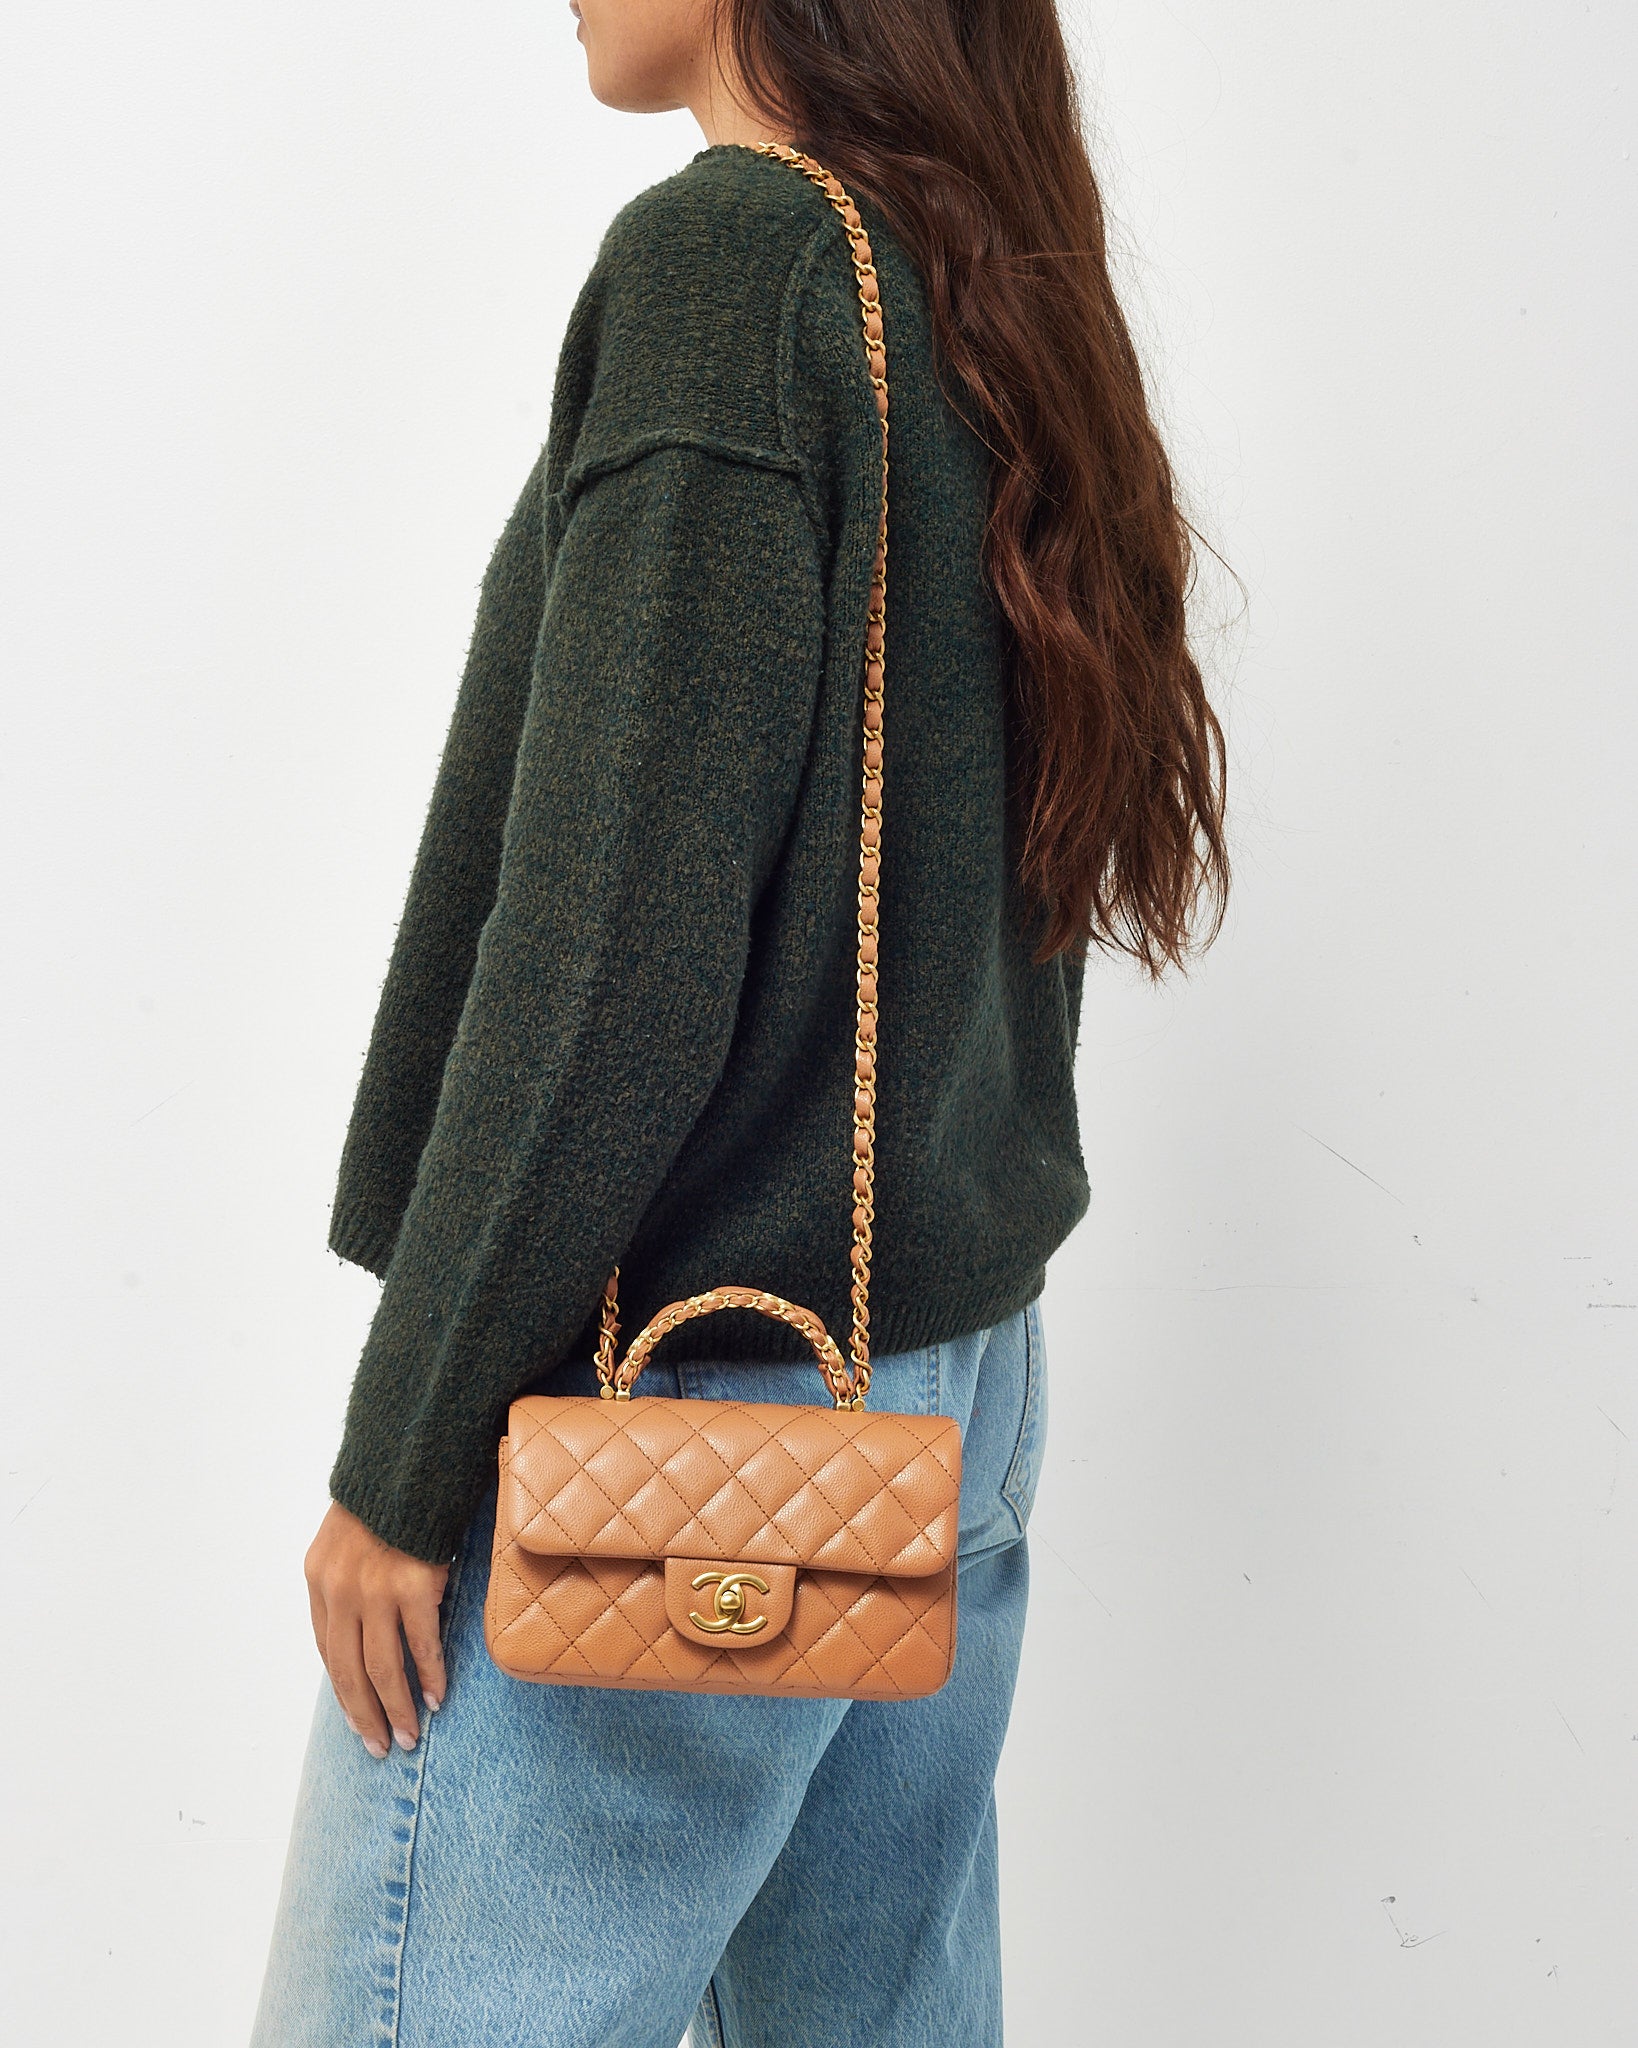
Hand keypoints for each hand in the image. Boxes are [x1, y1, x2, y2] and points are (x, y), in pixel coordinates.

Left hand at [304, 1500, 449, 1757]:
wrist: (409, 1462)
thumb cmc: (385, 1501)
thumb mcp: (345, 1539)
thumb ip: (346, 1582)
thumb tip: (361, 1630)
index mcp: (319, 1580)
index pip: (327, 1652)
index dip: (344, 1691)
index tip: (360, 1718)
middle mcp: (341, 1591)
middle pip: (348, 1672)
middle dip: (364, 1715)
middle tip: (380, 1747)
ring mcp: (376, 1590)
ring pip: (382, 1668)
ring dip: (396, 1708)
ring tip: (408, 1736)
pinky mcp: (414, 1585)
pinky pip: (421, 1644)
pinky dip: (429, 1676)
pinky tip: (436, 1697)